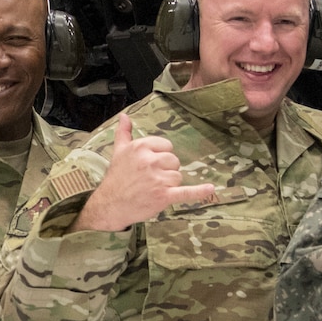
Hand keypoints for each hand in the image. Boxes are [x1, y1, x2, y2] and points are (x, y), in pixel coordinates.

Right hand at [72, 116, 219, 232]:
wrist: (111, 205)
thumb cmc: (116, 178)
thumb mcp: (118, 151)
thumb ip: (124, 132)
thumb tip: (125, 116)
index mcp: (141, 147)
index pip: (166, 146)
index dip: (160, 156)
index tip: (149, 165)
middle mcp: (150, 161)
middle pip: (174, 161)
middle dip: (166, 170)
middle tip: (150, 179)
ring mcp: (158, 179)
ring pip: (178, 176)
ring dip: (170, 184)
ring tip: (153, 189)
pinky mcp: (164, 196)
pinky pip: (186, 192)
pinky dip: (199, 192)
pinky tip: (210, 188)